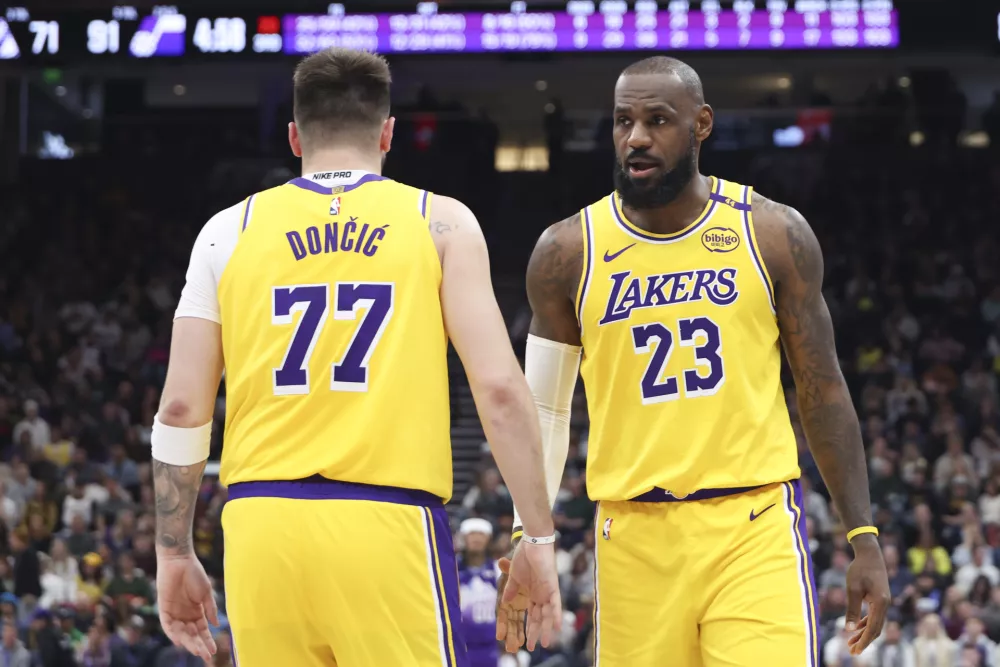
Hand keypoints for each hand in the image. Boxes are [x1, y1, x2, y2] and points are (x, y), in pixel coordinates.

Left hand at [157, 555, 218, 660]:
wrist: (180, 561)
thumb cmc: (194, 574)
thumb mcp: (205, 593)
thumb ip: (210, 609)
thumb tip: (216, 625)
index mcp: (196, 612)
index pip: (202, 631)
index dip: (207, 641)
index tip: (214, 650)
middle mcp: (185, 615)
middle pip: (192, 635)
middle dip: (199, 645)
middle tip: (206, 655)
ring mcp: (174, 613)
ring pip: (181, 633)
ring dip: (188, 642)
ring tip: (196, 649)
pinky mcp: (164, 609)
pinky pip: (167, 625)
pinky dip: (173, 633)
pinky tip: (179, 640)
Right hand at [499, 540, 561, 650]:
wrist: (532, 541)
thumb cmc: (523, 556)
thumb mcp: (514, 576)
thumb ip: (511, 589)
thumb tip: (505, 602)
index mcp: (532, 593)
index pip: (531, 615)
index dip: (528, 628)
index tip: (525, 641)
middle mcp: (541, 595)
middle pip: (539, 618)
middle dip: (536, 632)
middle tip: (533, 648)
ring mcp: (547, 591)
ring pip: (548, 614)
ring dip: (546, 629)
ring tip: (545, 643)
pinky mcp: (552, 586)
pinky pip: (556, 603)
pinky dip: (556, 615)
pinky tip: (557, 627)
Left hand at [845, 535, 890, 655]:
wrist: (870, 554)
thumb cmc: (859, 569)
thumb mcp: (852, 589)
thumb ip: (852, 609)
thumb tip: (849, 629)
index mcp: (880, 603)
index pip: (873, 628)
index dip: (864, 641)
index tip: (855, 651)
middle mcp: (885, 605)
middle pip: (876, 629)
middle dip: (864, 641)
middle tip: (852, 652)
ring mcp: (883, 602)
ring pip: (875, 623)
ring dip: (864, 633)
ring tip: (851, 643)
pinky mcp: (880, 599)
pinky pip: (873, 616)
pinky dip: (865, 624)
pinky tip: (856, 628)